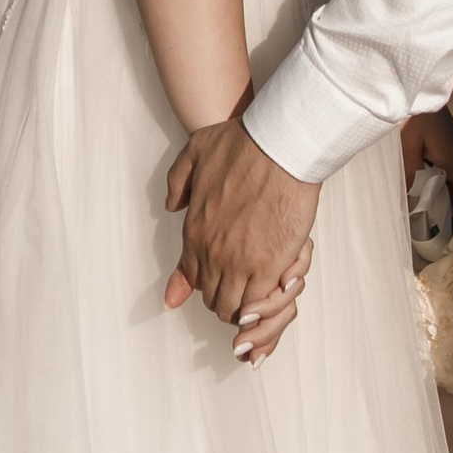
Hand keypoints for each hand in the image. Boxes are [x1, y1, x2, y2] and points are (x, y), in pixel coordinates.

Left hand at [166, 113, 321, 363]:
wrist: (279, 146)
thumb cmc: (242, 144)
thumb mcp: (195, 152)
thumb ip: (178, 182)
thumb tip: (173, 206)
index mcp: (194, 232)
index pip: (192, 277)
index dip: (207, 282)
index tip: (222, 277)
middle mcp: (212, 253)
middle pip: (212, 298)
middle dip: (226, 297)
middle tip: (243, 289)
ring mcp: (240, 263)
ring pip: (234, 308)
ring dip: (245, 306)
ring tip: (260, 293)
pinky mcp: (271, 268)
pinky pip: (260, 304)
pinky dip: (266, 303)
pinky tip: (276, 288)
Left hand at [401, 105, 452, 224]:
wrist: (414, 83)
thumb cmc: (411, 114)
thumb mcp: (406, 146)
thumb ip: (409, 173)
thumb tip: (410, 201)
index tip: (448, 228)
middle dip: (449, 206)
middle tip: (428, 219)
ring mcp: (452, 143)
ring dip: (441, 190)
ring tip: (420, 201)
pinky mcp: (444, 137)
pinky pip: (445, 162)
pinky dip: (436, 175)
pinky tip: (417, 176)